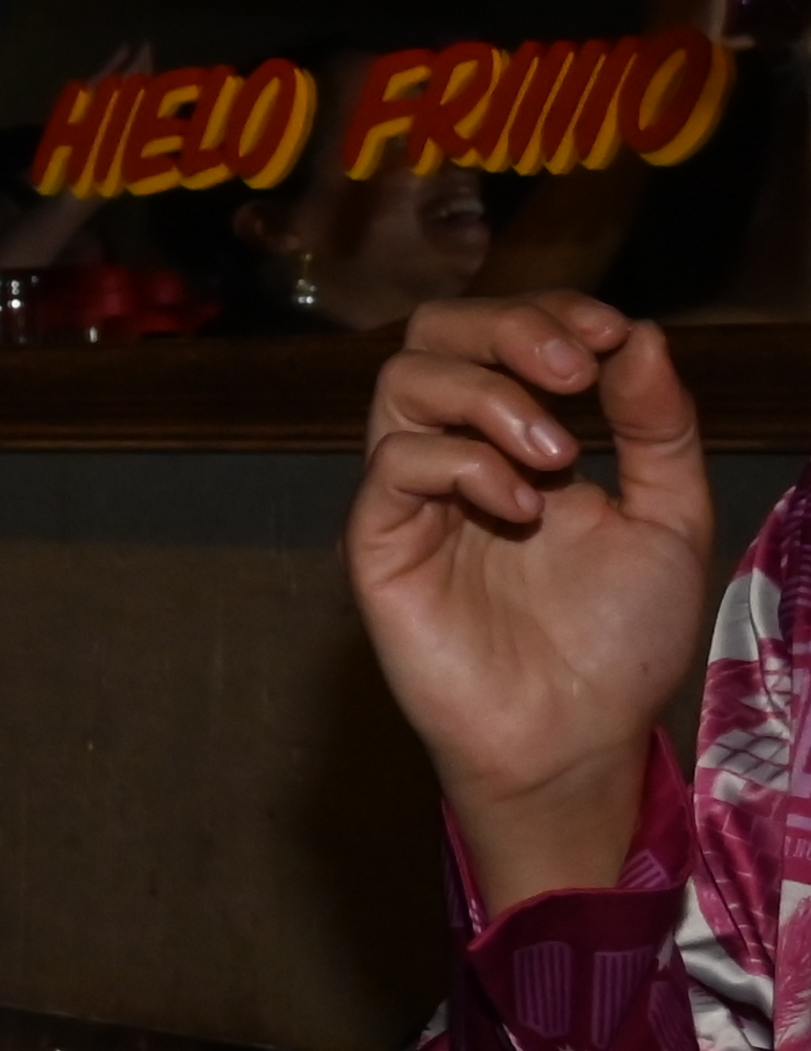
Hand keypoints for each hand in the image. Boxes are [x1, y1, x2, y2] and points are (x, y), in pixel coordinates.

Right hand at [350, 296, 706, 903]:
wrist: (578, 737)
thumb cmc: (620, 641)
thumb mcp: (670, 518)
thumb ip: (657, 428)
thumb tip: (639, 336)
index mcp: (522, 437)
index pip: (504, 335)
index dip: (550, 313)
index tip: (608, 335)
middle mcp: (458, 452)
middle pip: (433, 334)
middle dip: (506, 330)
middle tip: (571, 371)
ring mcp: (413, 496)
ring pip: (403, 384)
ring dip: (488, 397)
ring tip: (556, 456)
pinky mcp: (380, 544)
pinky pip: (393, 465)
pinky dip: (463, 464)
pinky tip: (520, 508)